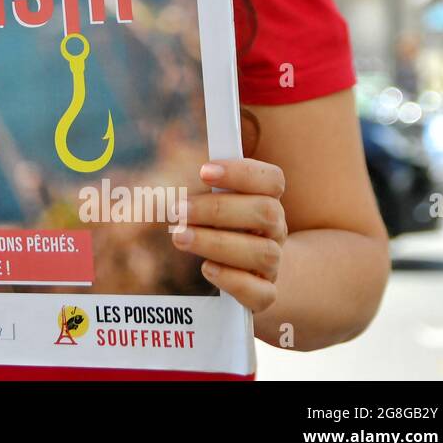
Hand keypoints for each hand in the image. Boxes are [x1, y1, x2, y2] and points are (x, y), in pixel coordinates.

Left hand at [170, 159, 286, 313]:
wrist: (249, 276)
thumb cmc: (221, 229)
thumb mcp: (211, 203)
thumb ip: (199, 183)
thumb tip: (167, 147)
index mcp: (266, 201)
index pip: (272, 180)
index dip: (242, 173)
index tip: (204, 172)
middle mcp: (275, 231)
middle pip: (267, 212)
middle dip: (218, 208)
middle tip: (178, 209)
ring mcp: (273, 265)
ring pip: (264, 253)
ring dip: (217, 243)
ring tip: (179, 237)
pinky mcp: (264, 295)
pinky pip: (261, 293)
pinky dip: (233, 280)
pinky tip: (206, 268)